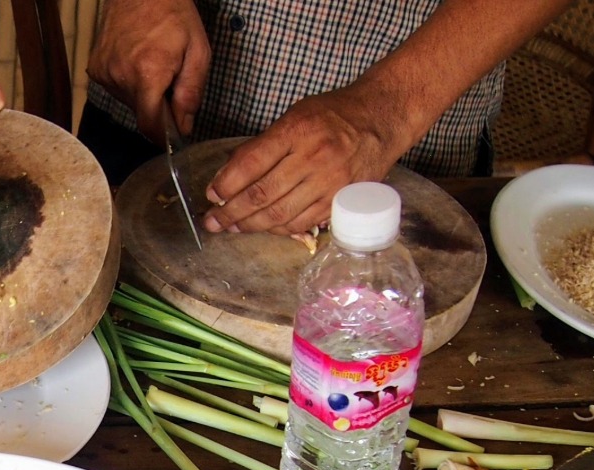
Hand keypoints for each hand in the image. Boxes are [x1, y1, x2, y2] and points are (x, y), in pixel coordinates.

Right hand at [86, 0, 208, 139]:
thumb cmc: (174, 15)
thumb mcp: (198, 51)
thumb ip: (191, 93)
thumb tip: (183, 127)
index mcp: (148, 74)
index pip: (150, 126)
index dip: (164, 136)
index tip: (174, 134)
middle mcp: (121, 77)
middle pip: (141, 114)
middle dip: (157, 107)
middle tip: (170, 81)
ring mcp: (105, 72)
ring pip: (129, 102)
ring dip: (143, 94)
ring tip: (153, 65)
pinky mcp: (96, 67)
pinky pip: (116, 88)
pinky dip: (129, 83)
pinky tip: (137, 61)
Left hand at [202, 88, 406, 235]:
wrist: (382, 119)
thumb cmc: (334, 115)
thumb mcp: (295, 115)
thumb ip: (264, 145)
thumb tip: (229, 175)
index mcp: (296, 130)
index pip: (251, 163)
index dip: (226, 184)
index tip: (211, 196)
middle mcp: (313, 157)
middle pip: (262, 194)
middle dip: (231, 213)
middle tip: (212, 223)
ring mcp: (329, 182)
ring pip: (280, 214)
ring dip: (251, 225)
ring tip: (233, 228)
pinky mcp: (341, 201)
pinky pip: (303, 223)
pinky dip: (279, 229)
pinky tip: (264, 228)